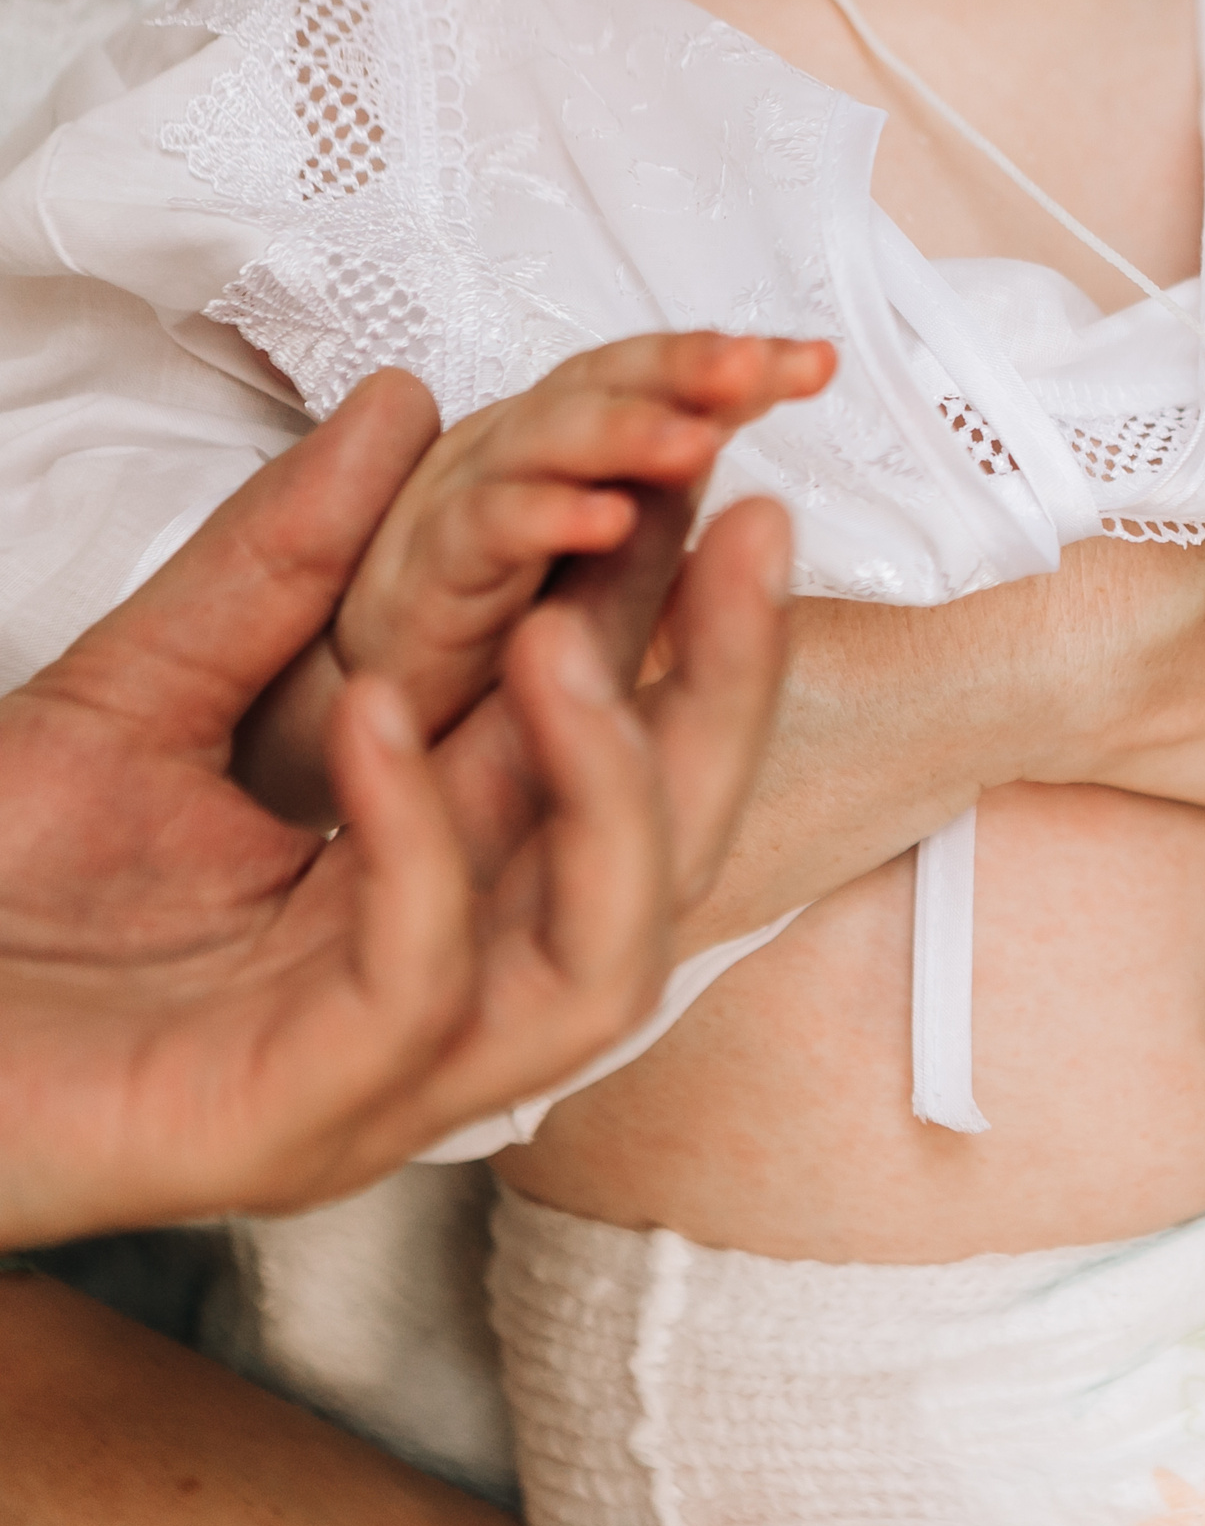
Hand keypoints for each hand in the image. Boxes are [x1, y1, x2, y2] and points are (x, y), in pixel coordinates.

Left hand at [0, 375, 793, 1246]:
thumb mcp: (133, 695)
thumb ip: (272, 567)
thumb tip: (397, 405)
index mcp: (432, 887)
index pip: (606, 754)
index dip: (681, 621)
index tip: (720, 479)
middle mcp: (449, 982)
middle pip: (669, 861)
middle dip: (730, 695)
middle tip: (750, 532)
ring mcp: (389, 1068)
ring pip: (605, 957)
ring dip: (620, 791)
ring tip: (572, 637)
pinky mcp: (302, 1120)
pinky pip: (420, 988)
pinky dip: (422, 847)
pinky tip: (378, 717)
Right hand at [238, 335, 831, 820]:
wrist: (368, 733)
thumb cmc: (486, 645)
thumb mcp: (601, 580)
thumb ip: (664, 517)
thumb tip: (762, 476)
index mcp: (563, 448)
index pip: (652, 381)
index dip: (729, 366)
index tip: (819, 361)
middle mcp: (511, 456)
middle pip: (600, 384)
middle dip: (683, 369)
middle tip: (761, 364)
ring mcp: (460, 510)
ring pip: (543, 443)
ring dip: (624, 433)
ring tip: (700, 435)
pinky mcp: (422, 584)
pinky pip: (485, 535)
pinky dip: (546, 518)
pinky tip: (607, 518)